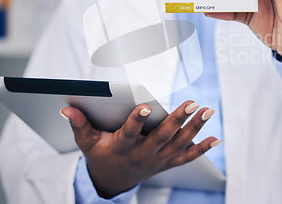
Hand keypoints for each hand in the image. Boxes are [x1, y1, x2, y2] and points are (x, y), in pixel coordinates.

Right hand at [61, 101, 218, 197]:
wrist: (113, 180)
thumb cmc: (100, 155)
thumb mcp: (86, 142)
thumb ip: (79, 124)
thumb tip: (66, 107)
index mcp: (122, 147)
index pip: (130, 133)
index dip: (137, 120)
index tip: (146, 106)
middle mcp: (143, 155)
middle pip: (163, 137)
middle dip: (178, 120)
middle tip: (191, 103)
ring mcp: (158, 160)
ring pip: (179, 144)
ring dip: (195, 128)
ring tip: (207, 111)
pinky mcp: (167, 163)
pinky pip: (187, 156)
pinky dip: (202, 148)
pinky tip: (215, 138)